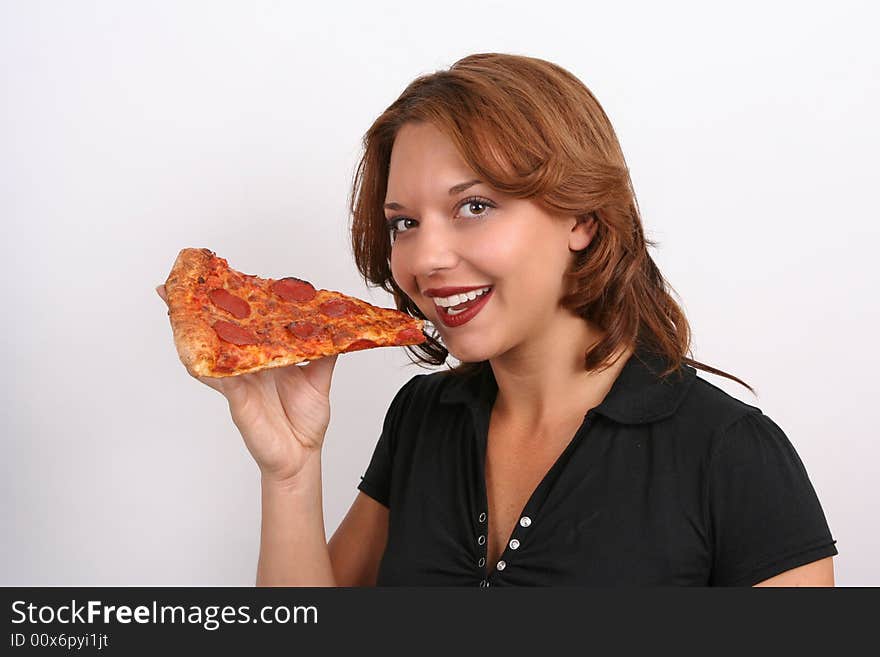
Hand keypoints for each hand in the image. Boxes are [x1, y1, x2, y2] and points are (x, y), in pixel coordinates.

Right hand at [157, 284, 337, 484]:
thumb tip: (338, 325)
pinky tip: (199, 352)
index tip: (218, 282)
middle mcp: (247, 367)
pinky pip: (220, 379)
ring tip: (177, 309)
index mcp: (264, 358)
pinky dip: (210, 366)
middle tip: (177, 288)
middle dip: (196, 312)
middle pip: (218, 335)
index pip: (243, 327)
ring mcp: (239, 382)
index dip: (230, 307)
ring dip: (192, 333)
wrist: (302, 456)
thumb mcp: (320, 378)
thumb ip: (325, 352)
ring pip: (210, 353)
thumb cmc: (305, 421)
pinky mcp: (238, 400)